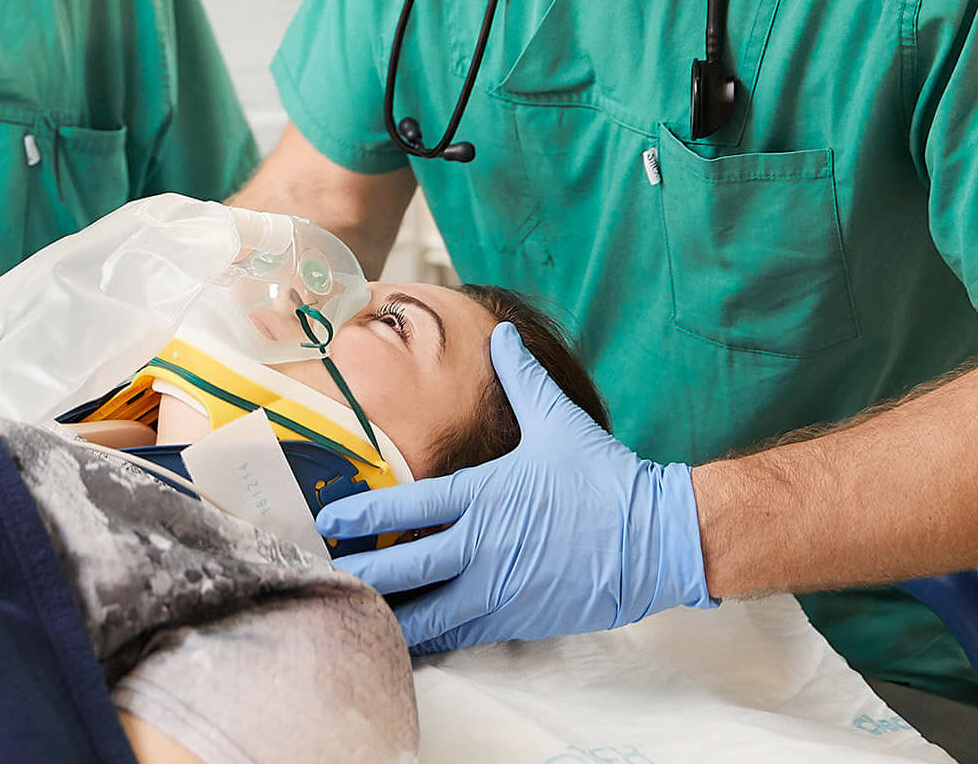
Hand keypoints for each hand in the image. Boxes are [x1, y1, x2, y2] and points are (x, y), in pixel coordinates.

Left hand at [316, 322, 714, 652]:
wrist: (657, 538)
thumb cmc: (604, 477)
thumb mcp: (557, 420)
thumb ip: (521, 379)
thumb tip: (502, 335)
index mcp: (485, 497)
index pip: (409, 508)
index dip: (364, 515)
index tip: (329, 520)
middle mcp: (484, 548)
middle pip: (405, 568)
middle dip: (361, 572)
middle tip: (320, 573)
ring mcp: (500, 590)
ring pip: (429, 613)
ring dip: (388, 614)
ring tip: (349, 614)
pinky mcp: (519, 620)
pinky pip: (462, 634)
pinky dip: (430, 638)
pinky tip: (404, 642)